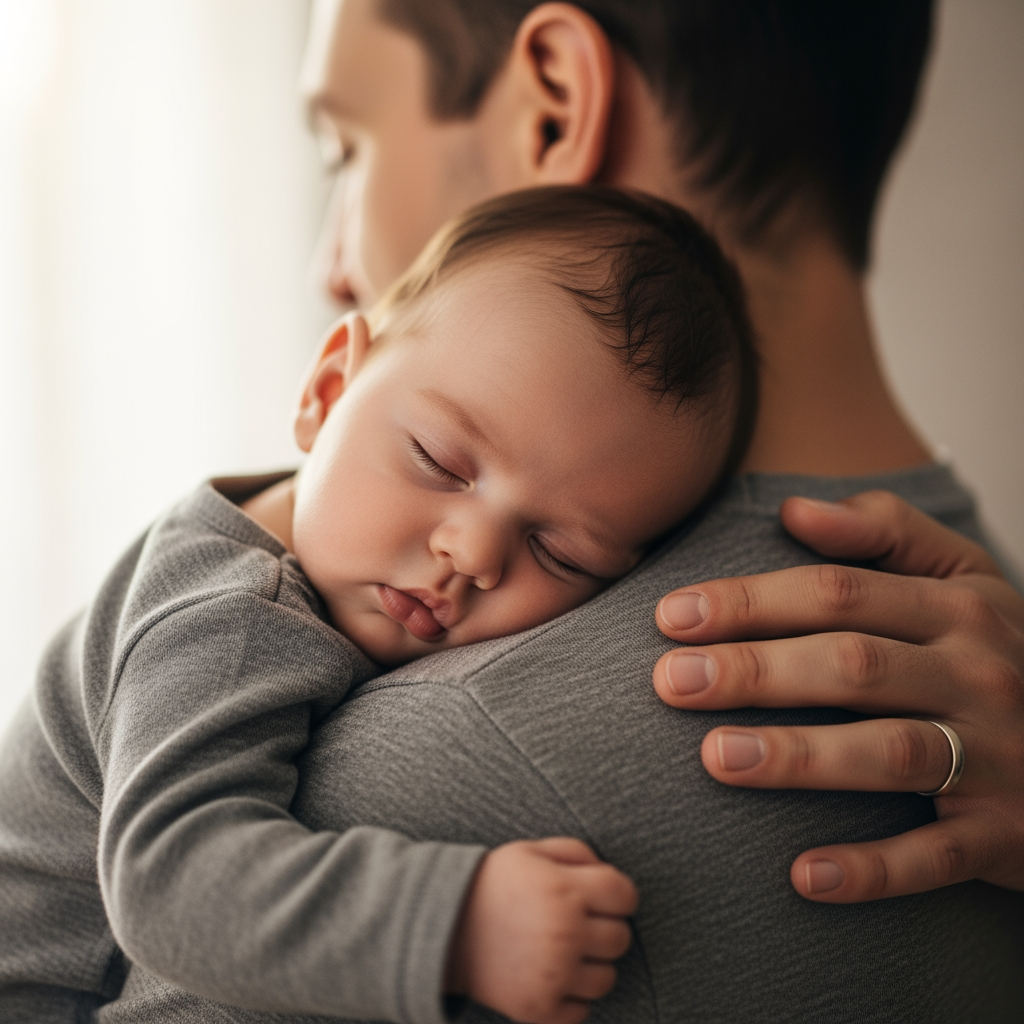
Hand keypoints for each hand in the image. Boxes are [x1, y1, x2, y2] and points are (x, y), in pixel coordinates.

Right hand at [445, 838, 637, 1023]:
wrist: (444, 927)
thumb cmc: (493, 884)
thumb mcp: (532, 850)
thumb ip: (577, 853)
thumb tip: (608, 875)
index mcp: (565, 891)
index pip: (626, 895)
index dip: (618, 894)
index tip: (602, 897)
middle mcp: (565, 934)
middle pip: (620, 938)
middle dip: (604, 928)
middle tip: (577, 923)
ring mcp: (553, 975)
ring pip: (607, 978)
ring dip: (591, 965)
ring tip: (563, 950)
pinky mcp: (539, 1008)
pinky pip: (582, 1010)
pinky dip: (571, 997)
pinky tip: (551, 975)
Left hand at [651, 490, 1023, 902]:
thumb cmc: (1005, 651)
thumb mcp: (965, 574)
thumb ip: (885, 531)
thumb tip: (793, 510)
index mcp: (957, 609)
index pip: (837, 593)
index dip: (751, 601)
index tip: (671, 616)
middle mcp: (976, 674)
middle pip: (852, 664)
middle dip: (755, 671)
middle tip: (671, 682)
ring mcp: (997, 756)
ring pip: (890, 752)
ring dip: (801, 757)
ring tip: (715, 758)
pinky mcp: (1007, 834)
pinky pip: (938, 856)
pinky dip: (874, 870)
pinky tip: (802, 876)